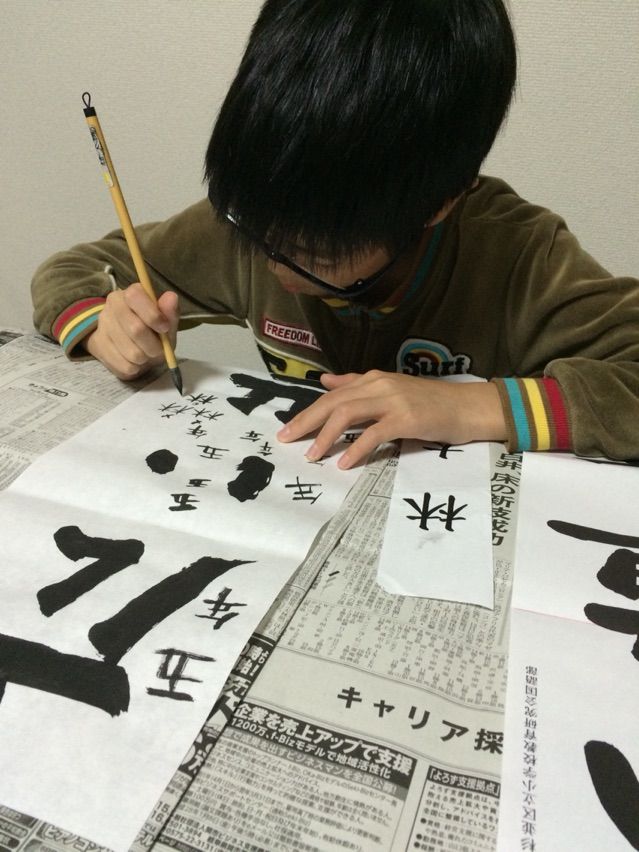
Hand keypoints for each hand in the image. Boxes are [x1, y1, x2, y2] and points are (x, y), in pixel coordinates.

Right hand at [82, 283, 178, 379]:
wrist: (129, 347)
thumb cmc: (152, 331)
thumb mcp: (166, 323)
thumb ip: (170, 313)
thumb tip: (172, 297)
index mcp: (130, 294)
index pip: (135, 297)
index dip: (153, 315)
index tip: (164, 328)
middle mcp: (113, 306)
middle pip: (135, 328)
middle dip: (154, 345)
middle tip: (158, 349)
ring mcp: (102, 325)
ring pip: (131, 352)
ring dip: (145, 358)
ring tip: (146, 354)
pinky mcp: (97, 346)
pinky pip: (124, 365)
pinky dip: (136, 368)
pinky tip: (135, 361)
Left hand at [277, 370, 506, 468]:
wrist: (468, 407)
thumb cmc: (431, 403)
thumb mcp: (391, 389)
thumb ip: (357, 385)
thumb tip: (325, 381)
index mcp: (373, 379)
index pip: (332, 395)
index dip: (307, 413)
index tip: (286, 429)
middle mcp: (379, 385)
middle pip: (333, 403)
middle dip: (305, 422)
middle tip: (286, 440)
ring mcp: (392, 400)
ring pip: (348, 414)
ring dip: (326, 436)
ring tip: (312, 456)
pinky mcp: (406, 418)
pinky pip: (373, 434)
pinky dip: (356, 449)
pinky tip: (344, 463)